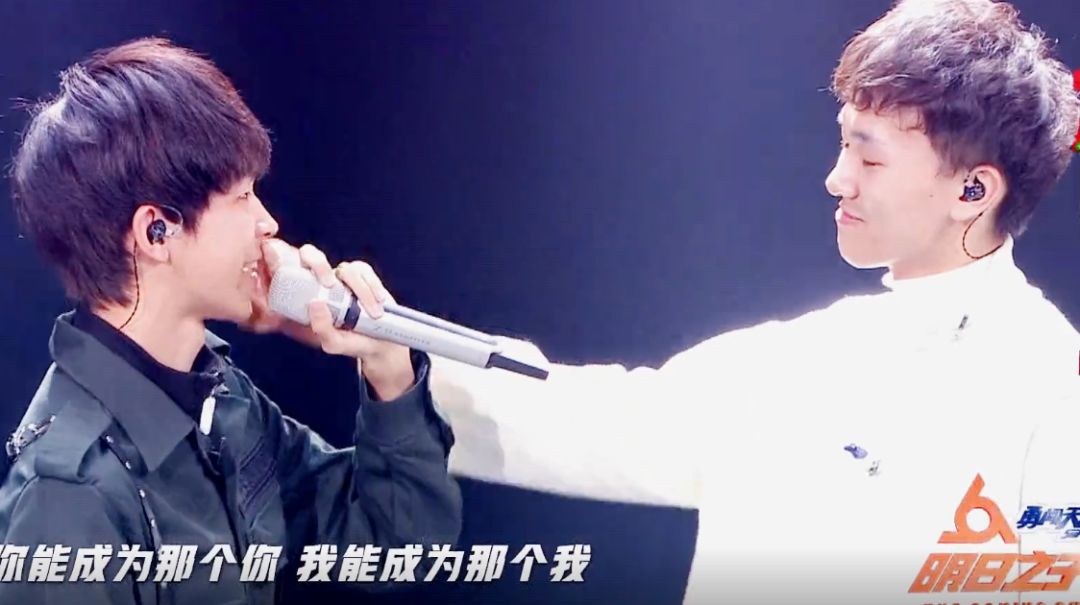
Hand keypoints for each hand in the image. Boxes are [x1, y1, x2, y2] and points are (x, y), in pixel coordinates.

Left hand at [244, 239, 414, 399]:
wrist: (379, 344)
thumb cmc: (350, 343)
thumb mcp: (332, 343)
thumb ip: (321, 328)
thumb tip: (315, 303)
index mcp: (304, 298)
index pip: (286, 272)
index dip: (277, 259)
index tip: (276, 258)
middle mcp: (320, 282)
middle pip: (309, 254)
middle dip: (318, 264)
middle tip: (329, 284)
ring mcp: (341, 277)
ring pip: (345, 269)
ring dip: (360, 290)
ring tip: (373, 313)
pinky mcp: (362, 275)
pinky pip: (364, 271)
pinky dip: (373, 287)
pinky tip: (379, 302)